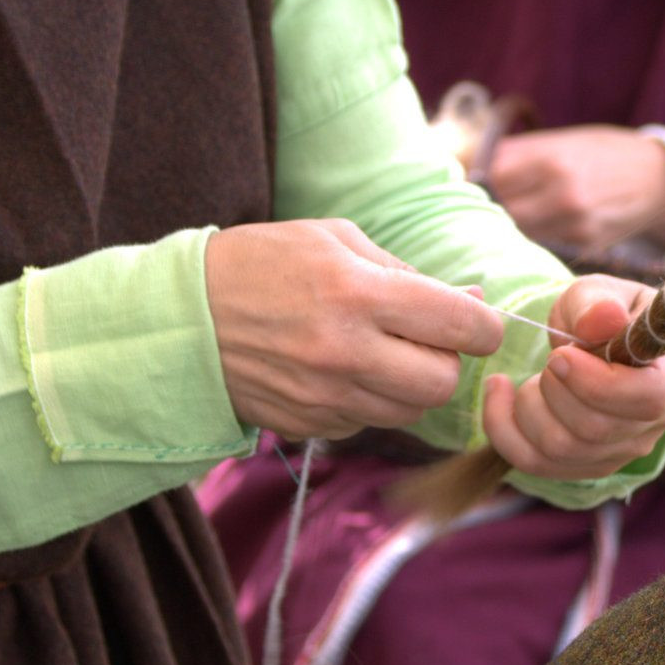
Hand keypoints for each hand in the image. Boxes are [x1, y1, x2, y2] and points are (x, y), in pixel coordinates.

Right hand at [206, 219, 503, 439]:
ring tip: (380, 352)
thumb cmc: (262, 263)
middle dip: (446, 361)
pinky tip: (339, 371)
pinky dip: (369, 402)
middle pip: (442, 382)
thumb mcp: (334, 240)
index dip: (484, 327)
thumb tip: (474, 301)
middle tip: (425, 339)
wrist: (180, 317)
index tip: (477, 323)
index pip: (461, 327)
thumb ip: (407, 273)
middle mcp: (344, 351)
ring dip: (409, 385)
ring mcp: (325, 396)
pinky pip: (368, 423)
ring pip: (410, 411)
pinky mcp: (308, 424)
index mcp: (357, 293)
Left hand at [484, 277, 664, 480]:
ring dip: (529, 407)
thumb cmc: (605, 315)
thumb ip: (597, 302)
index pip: (647, 398)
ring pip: (562, 450)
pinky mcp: (586, 466)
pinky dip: (503, 428)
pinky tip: (499, 394)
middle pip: (595, 430)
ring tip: (532, 376)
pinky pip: (534, 463)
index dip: (596, 383)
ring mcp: (621, 451)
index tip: (560, 355)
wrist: (599, 344)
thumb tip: (603, 318)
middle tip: (550, 359)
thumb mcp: (600, 293)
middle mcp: (655, 423)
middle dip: (554, 390)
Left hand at [486, 127, 664, 253]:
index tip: (471, 186)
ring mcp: (575, 223)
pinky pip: (545, 245)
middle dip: (488, 211)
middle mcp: (561, 193)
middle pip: (501, 212)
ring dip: (509, 229)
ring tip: (505, 223)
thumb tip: (467, 164)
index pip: (491, 179)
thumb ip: (517, 155)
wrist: (660, 175)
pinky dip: (535, 240)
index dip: (478, 184)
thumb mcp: (563, 139)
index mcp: (550, 159)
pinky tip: (535, 233)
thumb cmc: (605, 152)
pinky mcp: (585, 245)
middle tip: (481, 209)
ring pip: (520, 234)